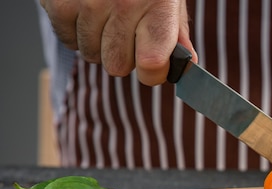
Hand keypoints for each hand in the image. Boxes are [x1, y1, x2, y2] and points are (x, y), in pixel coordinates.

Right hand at [39, 0, 196, 84]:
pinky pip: (68, 41)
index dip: (152, 72)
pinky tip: (86, 11)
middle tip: (126, 31)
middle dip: (122, 55)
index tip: (152, 64)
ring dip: (98, 43)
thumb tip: (186, 67)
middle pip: (117, 66)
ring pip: (91, 55)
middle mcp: (123, 4)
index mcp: (157, 6)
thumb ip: (177, 33)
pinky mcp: (59, 2)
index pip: (152, 65)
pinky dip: (76, 32)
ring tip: (105, 16)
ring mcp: (89, 3)